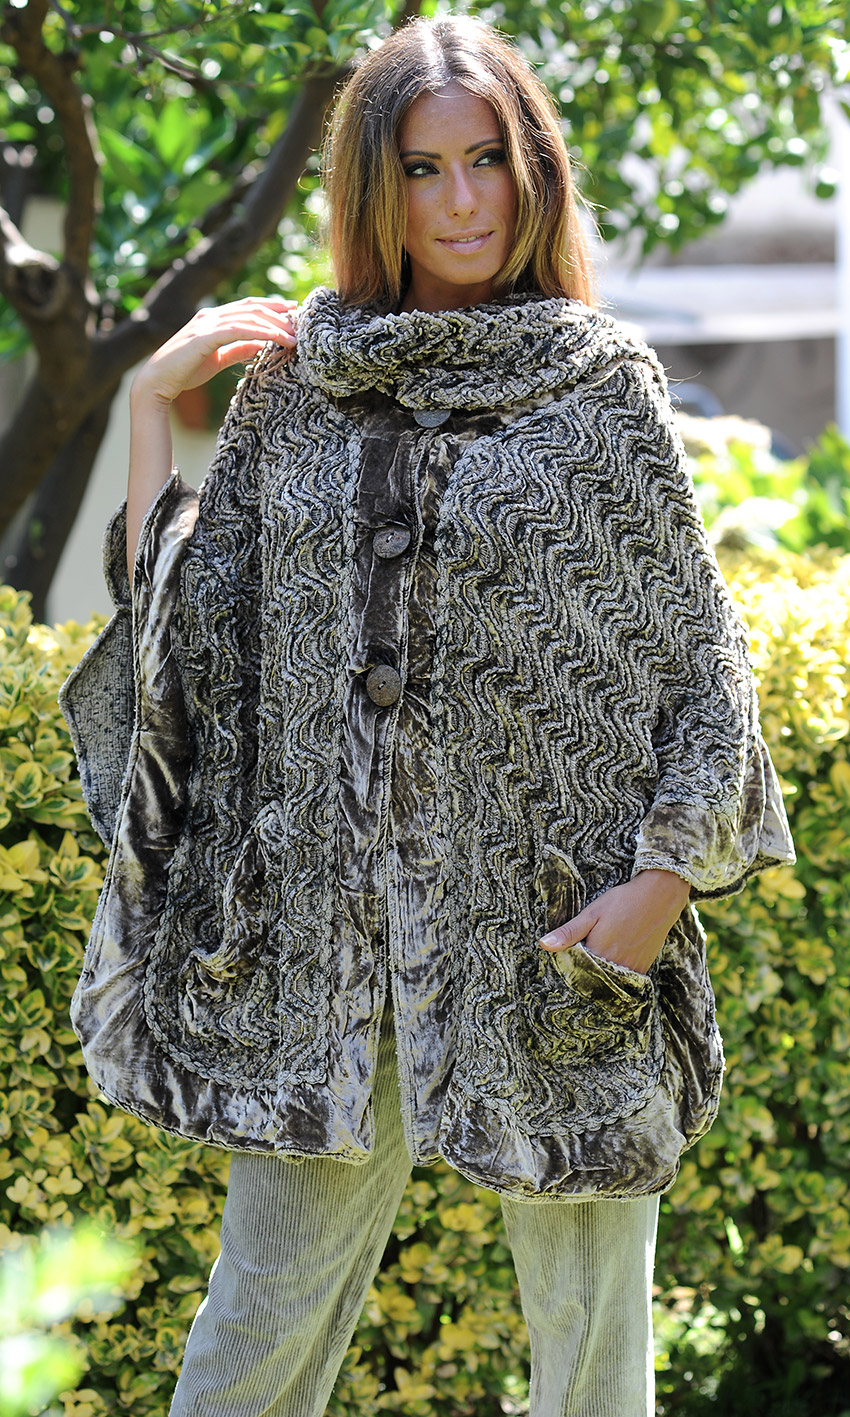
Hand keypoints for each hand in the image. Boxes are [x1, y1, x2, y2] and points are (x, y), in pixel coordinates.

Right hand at [131, 296, 297, 405]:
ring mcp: (207, 324)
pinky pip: (239, 330)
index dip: (272, 308)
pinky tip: (277, 340)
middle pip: (253, 308)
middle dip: (279, 314)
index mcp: (213, 319)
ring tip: (294, 337)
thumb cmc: (184, 372)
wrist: (157, 383)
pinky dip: (261, 333)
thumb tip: (260, 345)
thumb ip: (238, 349)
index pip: (248, 307)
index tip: (294, 314)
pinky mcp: (205, 337)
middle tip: (301, 323)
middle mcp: (211, 316)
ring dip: (275, 325)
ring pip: (249, 317)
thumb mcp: (218, 359)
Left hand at [539, 869, 690, 974]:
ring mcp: (631, 969)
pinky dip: (616, 973)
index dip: (569, 965)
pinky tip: (613, 958)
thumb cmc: (622, 902)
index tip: (566, 957)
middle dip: (584, 971)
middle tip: (583, 954)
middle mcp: (615, 967)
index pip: (575, 971)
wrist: (659, 897)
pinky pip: (624, 978)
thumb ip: (568, 933)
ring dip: (600, 973)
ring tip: (599, 955)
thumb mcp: (591, 914)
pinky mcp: (643, 967)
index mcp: (598, 955)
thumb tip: (543, 945)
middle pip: (592, 978)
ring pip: (608, 980)